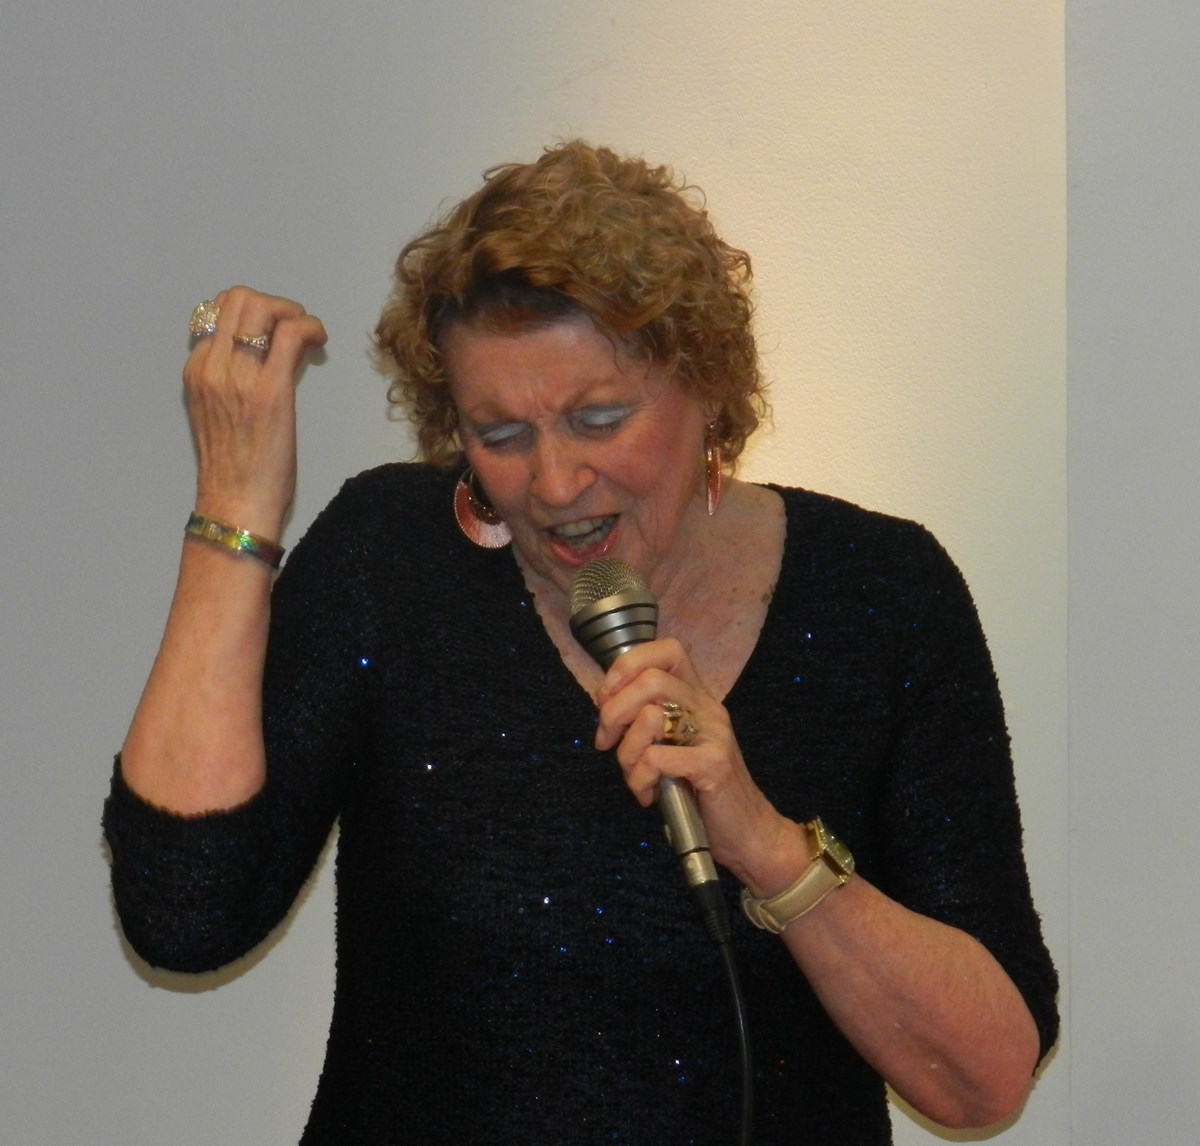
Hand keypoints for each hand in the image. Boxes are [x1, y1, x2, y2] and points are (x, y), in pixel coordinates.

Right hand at [184, 286, 326, 538]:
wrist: (235, 505)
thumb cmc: (233, 470)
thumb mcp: (218, 413)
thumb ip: (232, 382)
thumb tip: (265, 358)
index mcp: (196, 371)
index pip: (218, 313)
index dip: (252, 315)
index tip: (274, 333)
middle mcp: (212, 366)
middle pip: (239, 300)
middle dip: (274, 305)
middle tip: (294, 327)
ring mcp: (238, 376)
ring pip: (263, 308)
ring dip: (293, 313)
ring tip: (308, 336)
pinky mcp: (270, 390)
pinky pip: (290, 334)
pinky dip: (310, 327)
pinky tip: (319, 343)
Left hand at [593, 638, 809, 893]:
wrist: (747, 832)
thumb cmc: (700, 791)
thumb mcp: (672, 745)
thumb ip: (646, 719)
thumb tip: (604, 701)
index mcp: (697, 697)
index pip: (665, 650)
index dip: (627, 666)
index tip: (606, 699)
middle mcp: (708, 707)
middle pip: (649, 678)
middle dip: (613, 712)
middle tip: (607, 743)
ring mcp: (714, 733)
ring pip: (649, 716)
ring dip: (626, 753)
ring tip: (636, 776)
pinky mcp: (714, 764)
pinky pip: (656, 758)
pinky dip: (640, 780)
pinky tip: (649, 795)